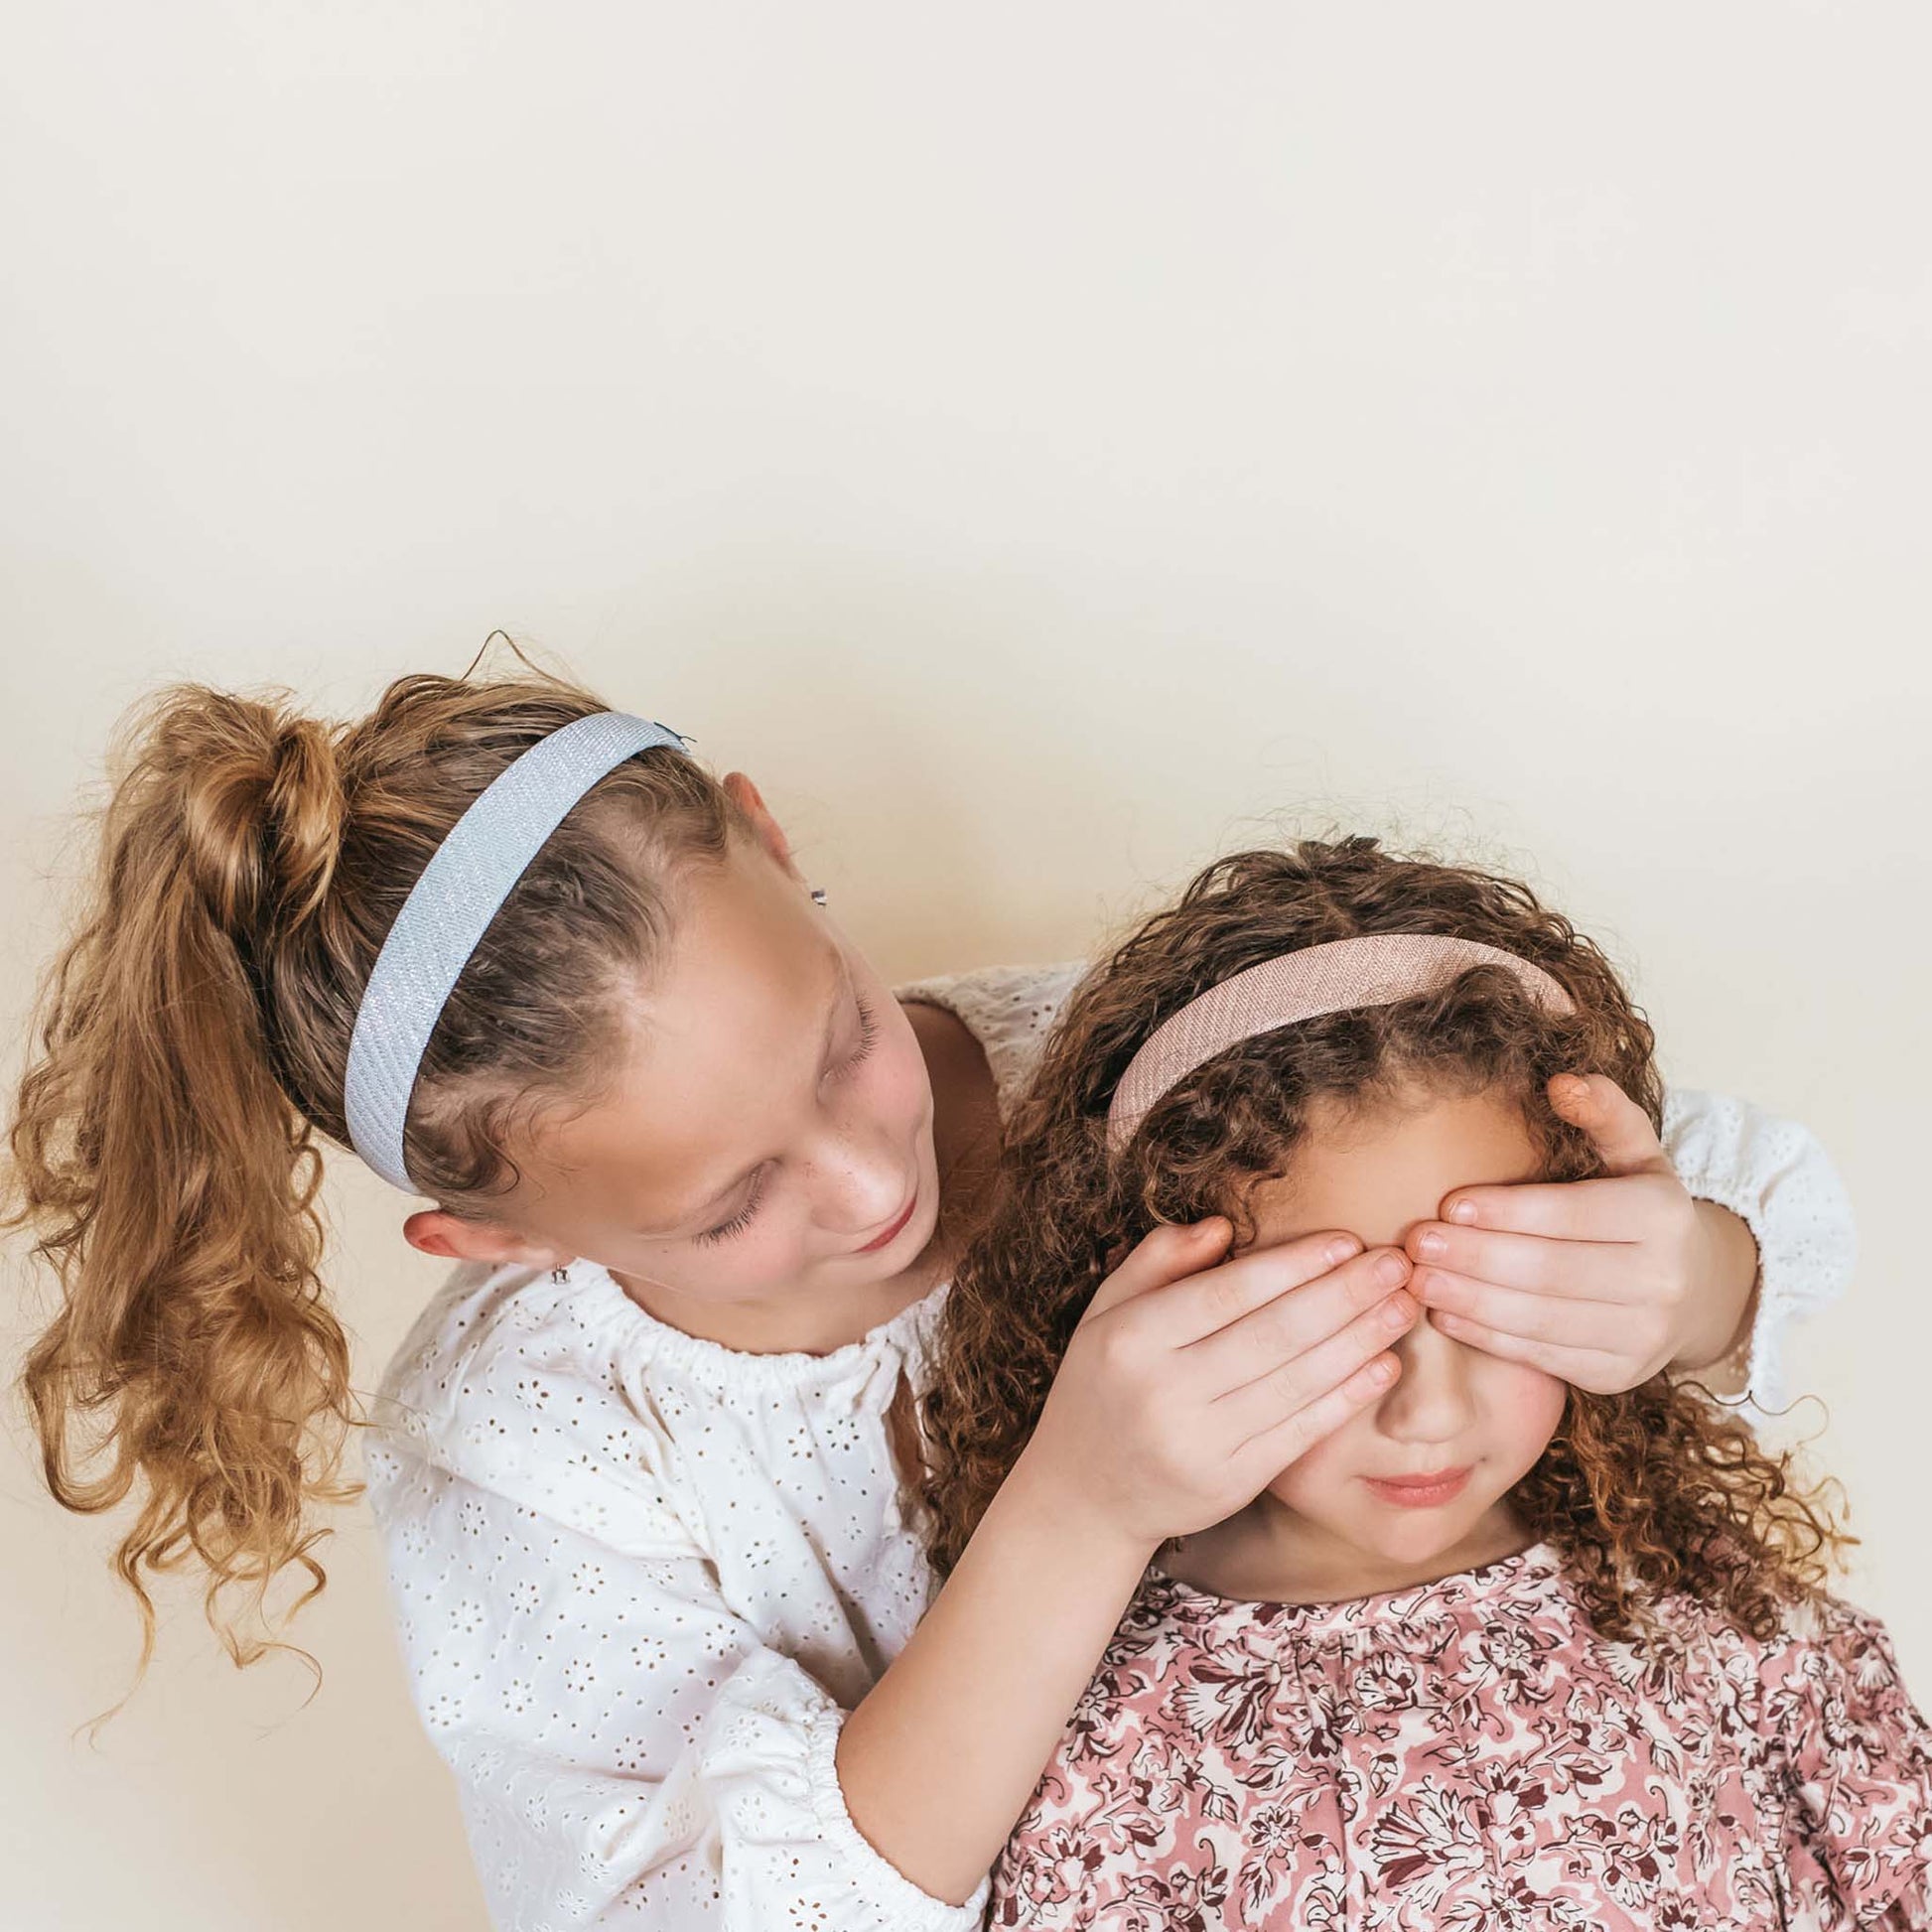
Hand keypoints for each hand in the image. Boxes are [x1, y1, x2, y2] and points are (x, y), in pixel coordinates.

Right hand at [1023, 1219, 1417, 1548]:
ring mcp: (1198, 1444)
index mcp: (1130, 1338)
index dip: (1294, 1265)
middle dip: (1345, 1296)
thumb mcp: (1107, 1310)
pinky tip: (1382, 1366)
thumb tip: (1223, 1226)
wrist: (1085, 1492)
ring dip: (1361, 1341)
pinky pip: (1301, 1433)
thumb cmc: (1103, 1383)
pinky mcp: (1229, 1485)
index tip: (1348, 1241)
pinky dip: (1347, 1397)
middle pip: (1273, 1334)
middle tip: (1397, 1266)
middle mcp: (1163, 1391)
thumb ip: (1157, 1260)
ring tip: (1404, 1307)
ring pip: (1296, 1383)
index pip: (1227, 1292)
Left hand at [1404, 1073, 1752, 1392]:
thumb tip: (1562, 1081)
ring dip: (1470, 1301)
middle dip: (1475, 1257)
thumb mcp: (1636, 1153)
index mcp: (1664, 1216)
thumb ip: (1605, 1112)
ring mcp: (1644, 1335)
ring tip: (1416, 1281)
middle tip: (1415, 1243)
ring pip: (1541, 1318)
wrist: (1695, 1290)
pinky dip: (1488, 1338)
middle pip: (1551, 1270)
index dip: (1508, 1211)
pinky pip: (1543, 1356)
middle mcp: (1663, 1280)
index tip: (1449, 1203)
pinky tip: (1445, 1315)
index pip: (1573, 1214)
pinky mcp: (1619, 1374)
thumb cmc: (1640, 1209)